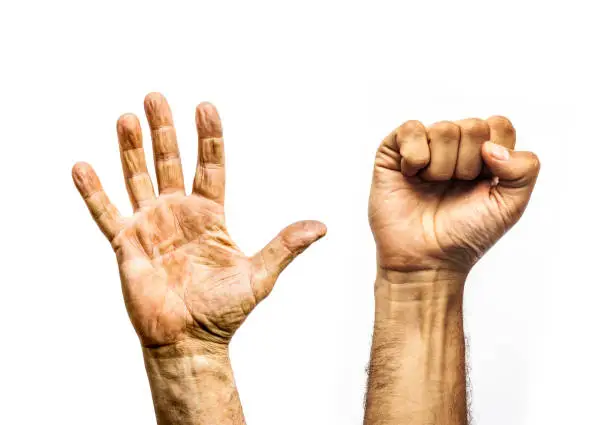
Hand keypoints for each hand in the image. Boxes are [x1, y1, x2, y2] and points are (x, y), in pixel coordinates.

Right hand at [72, 93, 325, 348]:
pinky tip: (82, 167)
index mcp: (209, 216)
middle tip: (155, 97)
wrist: (190, 341)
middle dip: (163, 130)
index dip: (208, 137)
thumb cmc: (224, 311)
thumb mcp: (259, 274)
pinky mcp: (126, 245)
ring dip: (131, 148)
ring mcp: (151, 227)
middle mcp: (178, 214)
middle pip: (169, 162)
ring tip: (126, 117)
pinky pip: (106, 213)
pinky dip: (93, 192)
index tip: (206, 106)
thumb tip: (321, 226)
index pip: (210, 167)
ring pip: (138, 178)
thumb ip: (285, 246)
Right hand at [369, 117, 538, 273]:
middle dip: (467, 165)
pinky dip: (415, 156)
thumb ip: (525, 169)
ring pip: (444, 129)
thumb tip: (491, 146)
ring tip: (431, 186)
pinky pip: (411, 129)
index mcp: (484, 154)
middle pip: (473, 127)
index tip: (483, 182)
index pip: (498, 124)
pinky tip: (412, 176)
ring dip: (441, 167)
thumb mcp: (510, 205)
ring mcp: (423, 146)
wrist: (426, 259)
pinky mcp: (393, 151)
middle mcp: (454, 146)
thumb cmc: (465, 235)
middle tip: (454, 189)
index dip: (495, 153)